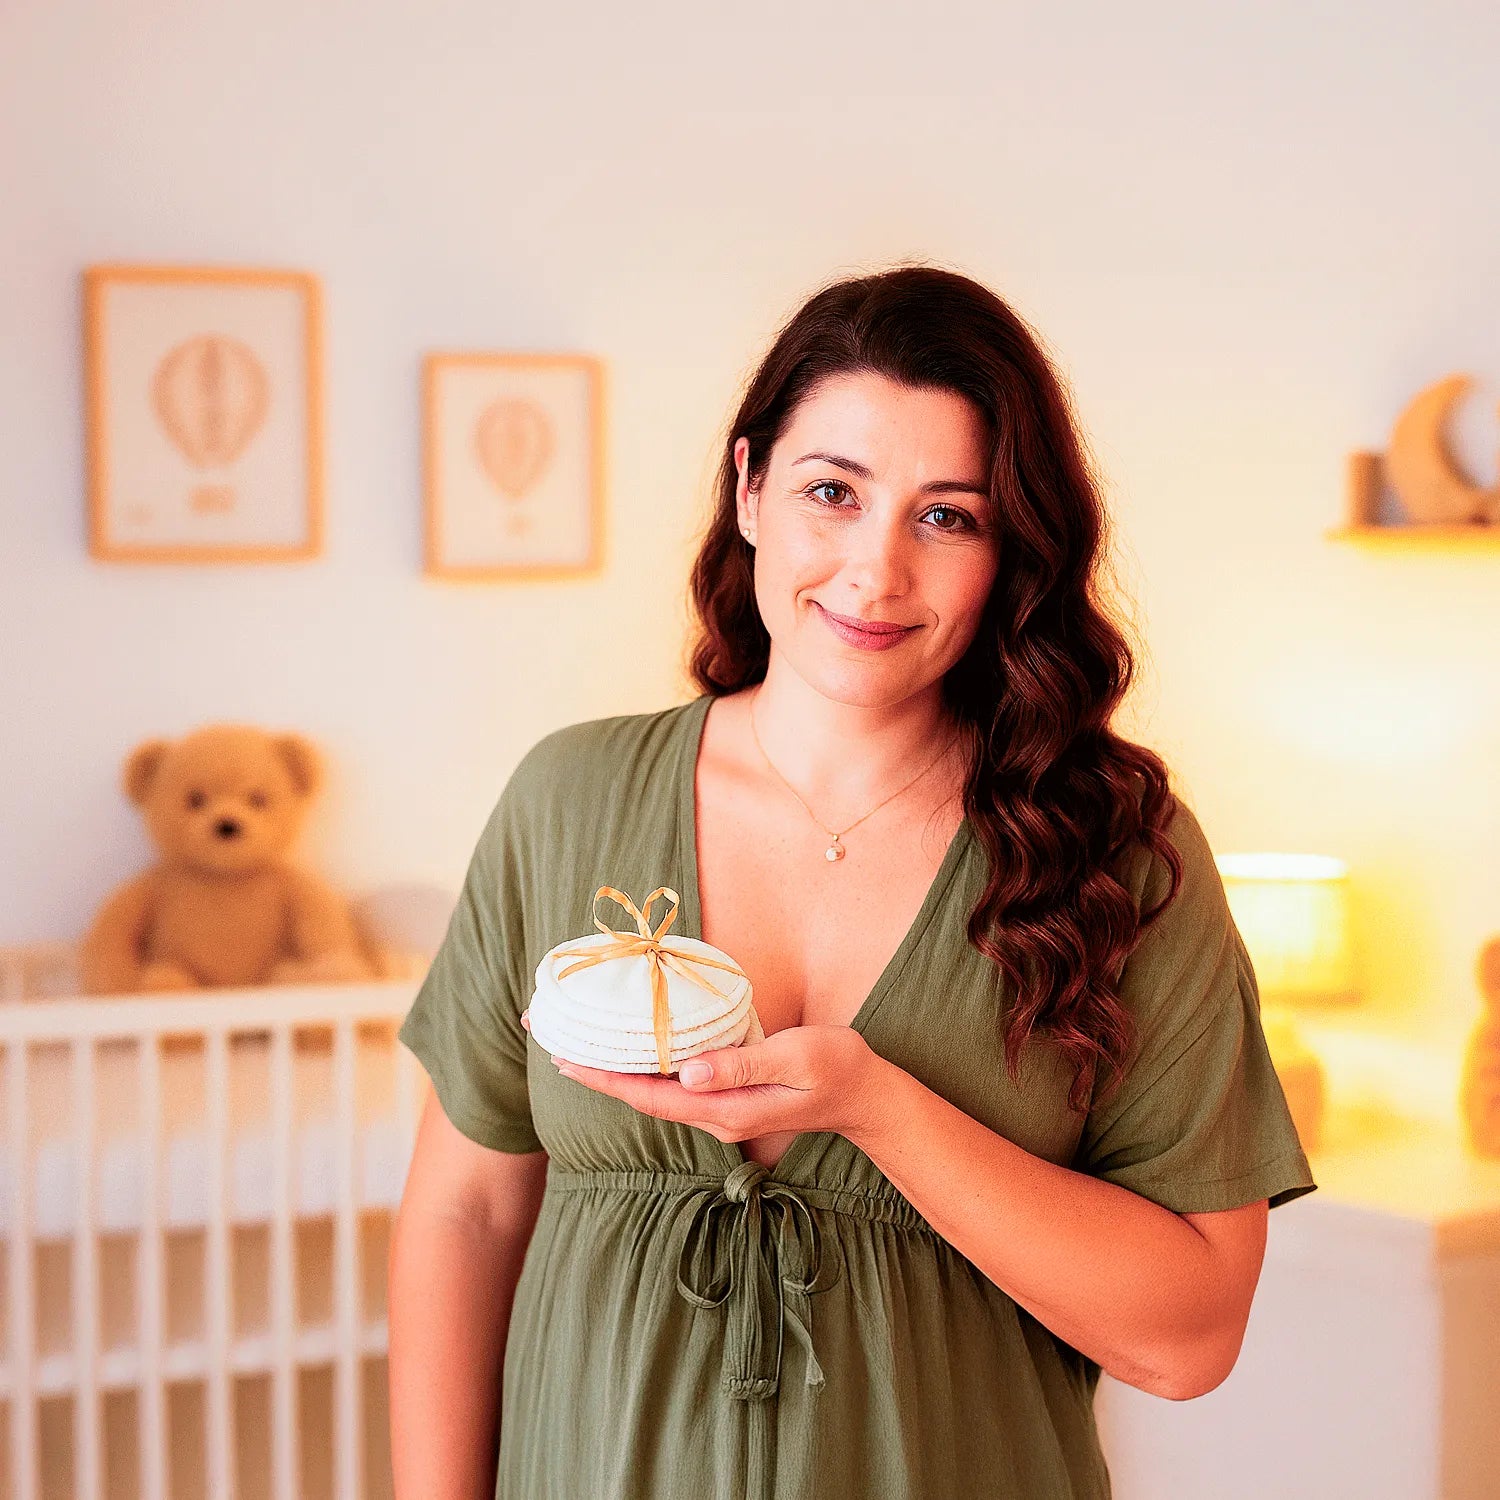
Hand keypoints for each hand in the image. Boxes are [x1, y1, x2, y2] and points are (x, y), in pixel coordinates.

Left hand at [521, 1009, 883, 1144]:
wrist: (866, 1094)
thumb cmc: (837, 1069)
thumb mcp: (796, 1059)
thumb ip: (744, 1064)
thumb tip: (690, 1072)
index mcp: (725, 1110)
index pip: (650, 1096)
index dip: (604, 1078)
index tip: (564, 1057)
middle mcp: (714, 1114)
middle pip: (640, 1095)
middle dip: (594, 1070)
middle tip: (549, 1038)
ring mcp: (720, 1107)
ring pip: (653, 1089)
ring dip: (613, 1067)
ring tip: (575, 1039)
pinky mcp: (727, 1093)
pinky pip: (672, 1082)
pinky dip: (643, 1063)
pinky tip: (629, 1046)